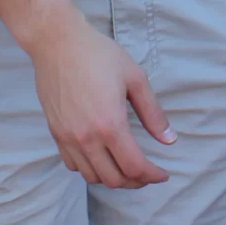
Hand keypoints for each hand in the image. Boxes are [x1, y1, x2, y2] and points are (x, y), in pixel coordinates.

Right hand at [22, 7, 173, 188]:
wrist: (57, 43)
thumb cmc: (98, 54)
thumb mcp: (135, 78)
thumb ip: (153, 113)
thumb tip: (169, 140)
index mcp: (110, 124)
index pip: (134, 167)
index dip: (152, 176)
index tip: (163, 174)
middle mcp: (86, 137)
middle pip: (114, 179)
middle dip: (136, 181)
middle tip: (148, 172)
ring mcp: (67, 138)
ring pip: (92, 177)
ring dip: (113, 177)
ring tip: (126, 166)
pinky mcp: (56, 133)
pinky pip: (73, 165)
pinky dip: (90, 169)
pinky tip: (102, 157)